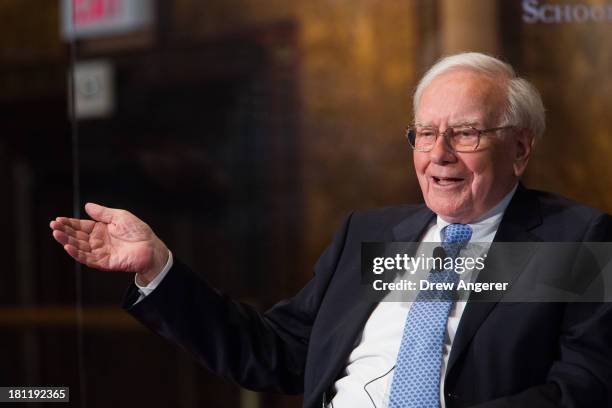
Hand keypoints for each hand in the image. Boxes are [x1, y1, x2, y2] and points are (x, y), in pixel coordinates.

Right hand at [50, 203, 168, 284]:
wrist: (151, 247)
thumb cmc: (139, 232)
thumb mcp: (120, 217)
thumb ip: (103, 213)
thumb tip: (87, 205)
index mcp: (101, 230)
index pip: (81, 226)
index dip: (69, 223)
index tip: (58, 219)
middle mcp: (98, 241)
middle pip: (77, 236)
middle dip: (64, 231)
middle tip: (53, 226)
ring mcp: (100, 252)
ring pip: (79, 247)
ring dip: (67, 241)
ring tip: (56, 234)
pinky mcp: (104, 262)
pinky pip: (88, 258)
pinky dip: (77, 253)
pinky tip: (68, 247)